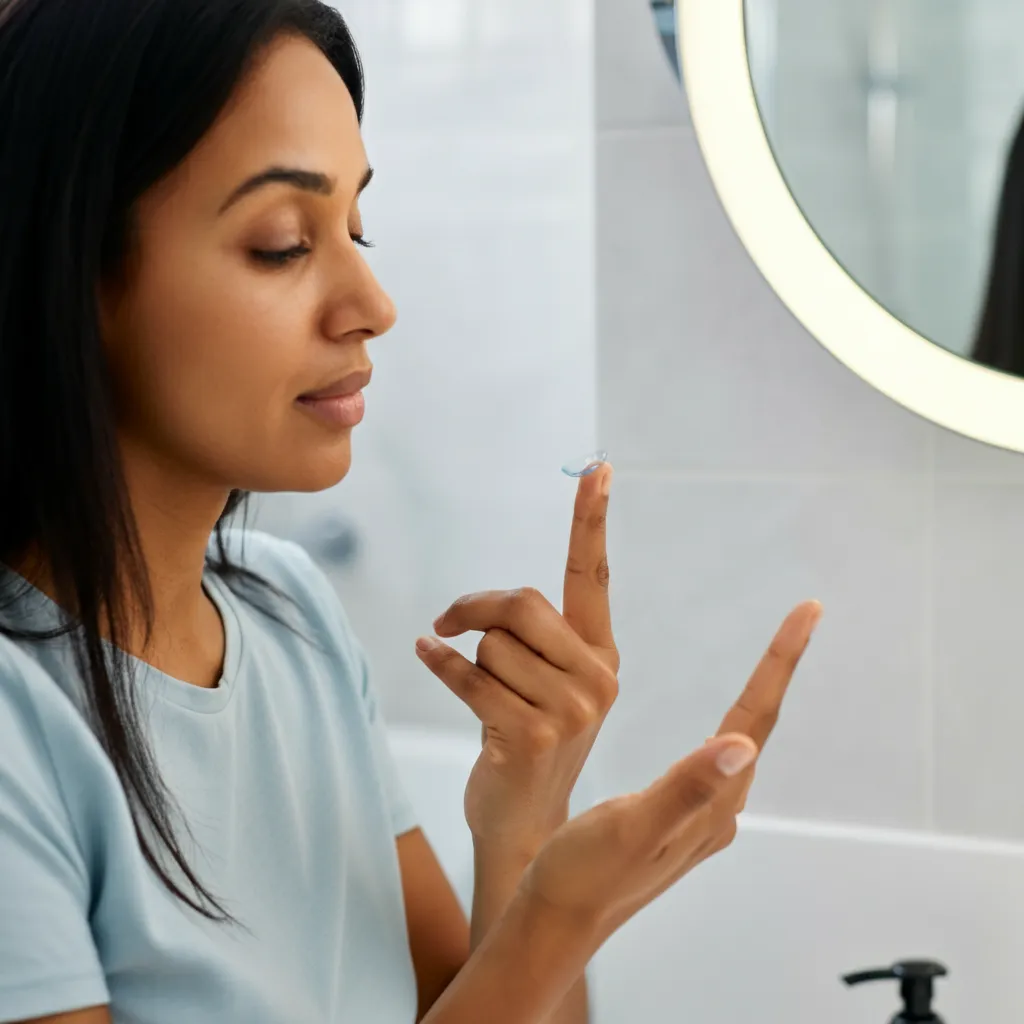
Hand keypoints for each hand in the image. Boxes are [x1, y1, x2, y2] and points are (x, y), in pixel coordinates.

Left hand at [414, 463, 618, 854]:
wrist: (523, 821)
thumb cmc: (524, 738)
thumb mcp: (540, 684)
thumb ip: (527, 638)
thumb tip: (477, 610)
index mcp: (602, 656)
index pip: (592, 577)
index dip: (591, 521)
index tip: (597, 469)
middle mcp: (598, 678)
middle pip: (522, 605)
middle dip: (476, 609)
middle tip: (450, 621)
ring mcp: (572, 709)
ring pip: (491, 645)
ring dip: (468, 660)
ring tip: (483, 697)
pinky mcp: (534, 734)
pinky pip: (469, 676)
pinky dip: (439, 664)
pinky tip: (428, 654)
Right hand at [519, 600, 821, 940]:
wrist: (556, 923)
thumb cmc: (583, 877)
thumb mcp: (632, 827)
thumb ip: (686, 787)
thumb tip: (742, 745)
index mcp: (711, 805)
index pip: (755, 718)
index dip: (780, 660)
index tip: (809, 610)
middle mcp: (716, 809)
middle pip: (757, 722)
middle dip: (778, 667)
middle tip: (801, 617)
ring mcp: (700, 816)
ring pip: (739, 740)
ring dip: (757, 693)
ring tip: (773, 654)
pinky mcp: (678, 820)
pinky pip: (714, 757)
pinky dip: (727, 721)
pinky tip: (718, 727)